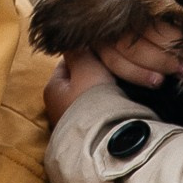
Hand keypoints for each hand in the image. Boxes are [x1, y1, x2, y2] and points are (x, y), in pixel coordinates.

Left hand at [43, 16, 182, 124]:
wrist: (106, 144)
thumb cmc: (92, 103)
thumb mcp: (86, 67)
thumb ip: (81, 50)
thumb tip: (77, 38)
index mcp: (54, 89)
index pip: (70, 61)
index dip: (89, 52)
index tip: (108, 49)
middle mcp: (60, 107)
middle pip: (83, 79)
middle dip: (100, 71)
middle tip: (120, 64)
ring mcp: (77, 122)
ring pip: (95, 95)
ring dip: (109, 88)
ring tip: (128, 81)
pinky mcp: (93, 134)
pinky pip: (104, 111)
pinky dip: (114, 104)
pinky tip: (128, 100)